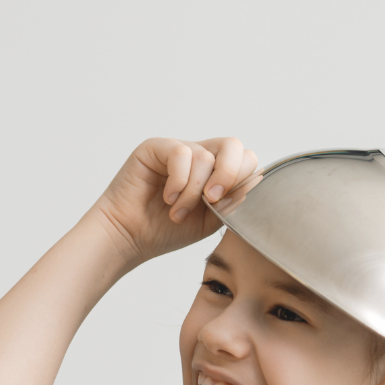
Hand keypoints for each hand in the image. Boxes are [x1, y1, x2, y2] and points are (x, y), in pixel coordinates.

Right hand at [89, 136, 258, 268]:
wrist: (128, 239)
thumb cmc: (163, 232)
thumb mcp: (209, 220)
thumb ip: (232, 200)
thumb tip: (256, 178)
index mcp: (213, 172)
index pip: (244, 159)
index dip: (240, 180)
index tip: (222, 206)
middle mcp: (197, 156)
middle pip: (233, 145)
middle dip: (228, 175)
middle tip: (211, 201)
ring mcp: (176, 150)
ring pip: (205, 158)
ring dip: (193, 193)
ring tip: (176, 212)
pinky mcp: (155, 148)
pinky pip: (181, 154)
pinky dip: (178, 182)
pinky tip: (167, 198)